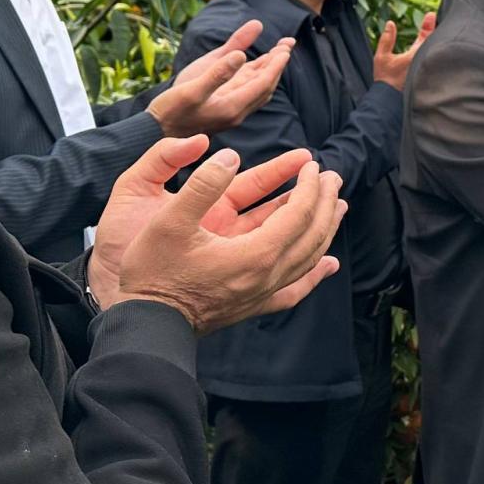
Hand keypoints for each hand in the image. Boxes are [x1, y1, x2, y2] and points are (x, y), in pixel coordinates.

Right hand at [96, 135, 348, 332]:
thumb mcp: (169, 221)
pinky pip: (295, 290)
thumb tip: (229, 156)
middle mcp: (268, 275)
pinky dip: (315, 275)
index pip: (299, 212)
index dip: (309, 185)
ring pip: (309, 258)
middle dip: (324, 201)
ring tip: (338, 207)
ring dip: (326, 229)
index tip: (313, 163)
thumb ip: (202, 186)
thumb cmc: (153, 273)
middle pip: (312, 234)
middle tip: (333, 176)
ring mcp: (263, 294)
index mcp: (256, 253)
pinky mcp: (253, 306)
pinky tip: (328, 266)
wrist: (146, 327)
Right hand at [146, 19, 294, 135]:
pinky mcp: (223, 110)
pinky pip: (246, 91)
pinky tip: (256, 65)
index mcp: (232, 107)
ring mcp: (230, 112)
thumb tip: (241, 55)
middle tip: (287, 43)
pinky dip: (256, 76)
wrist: (156, 133)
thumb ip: (217, 72)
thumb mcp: (191, 89)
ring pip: (257, 88)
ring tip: (278, 50)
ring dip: (269, 69)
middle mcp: (236, 111)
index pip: (263, 83)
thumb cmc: (170, 112)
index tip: (286, 48)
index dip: (276, 65)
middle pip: (265, 85)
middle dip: (277, 64)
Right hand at [372, 11, 436, 90]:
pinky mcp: (428, 76)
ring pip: (434, 51)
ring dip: (435, 40)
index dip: (429, 24)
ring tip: (439, 28)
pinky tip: (436, 47)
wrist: (388, 99)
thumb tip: (390, 23)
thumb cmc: (385, 79)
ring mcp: (426, 69)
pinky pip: (433, 60)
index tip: (431, 14)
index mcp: (414, 55)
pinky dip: (434, 52)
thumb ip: (387, 40)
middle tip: (436, 18)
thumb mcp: (382, 57)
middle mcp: (423, 61)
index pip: (426, 36)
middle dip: (434, 30)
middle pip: (433, 42)